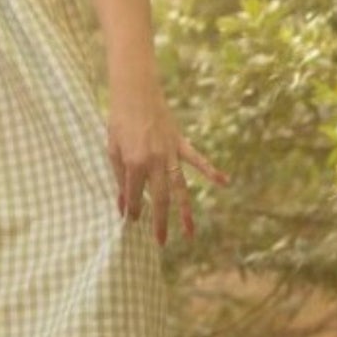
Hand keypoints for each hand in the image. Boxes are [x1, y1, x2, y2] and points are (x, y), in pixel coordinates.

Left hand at [107, 87, 229, 245]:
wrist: (135, 93)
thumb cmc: (119, 123)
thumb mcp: (112, 151)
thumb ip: (119, 179)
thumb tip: (121, 206)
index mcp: (134, 164)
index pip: (134, 196)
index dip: (132, 210)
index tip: (131, 221)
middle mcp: (155, 162)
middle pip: (160, 199)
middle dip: (159, 222)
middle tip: (160, 243)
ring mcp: (170, 153)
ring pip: (180, 188)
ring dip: (185, 212)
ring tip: (190, 234)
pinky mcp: (180, 143)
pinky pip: (198, 160)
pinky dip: (212, 171)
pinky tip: (225, 183)